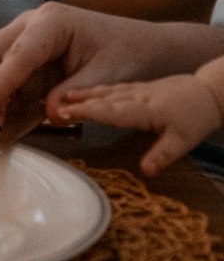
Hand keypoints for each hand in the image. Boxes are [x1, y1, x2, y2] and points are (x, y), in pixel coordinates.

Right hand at [0, 3, 192, 123]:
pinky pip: (0, 76)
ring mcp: (23, 38)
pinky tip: (19, 114)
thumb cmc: (128, 54)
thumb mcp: (108, 77)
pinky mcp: (23, 55)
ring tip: (13, 119)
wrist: (140, 46)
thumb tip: (50, 114)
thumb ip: (76, 94)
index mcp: (52, 22)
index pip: (16, 54)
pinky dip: (2, 97)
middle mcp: (30, 24)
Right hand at [57, 74, 222, 175]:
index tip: (64, 112)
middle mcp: (135, 97)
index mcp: (144, 109)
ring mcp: (135, 90)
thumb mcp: (184, 140)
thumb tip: (145, 171)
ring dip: (83, 94)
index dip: (86, 112)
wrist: (210, 91)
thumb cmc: (196, 117)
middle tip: (53, 105)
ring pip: (104, 91)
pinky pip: (111, 88)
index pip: (110, 111)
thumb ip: (163, 155)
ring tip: (62, 96)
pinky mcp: (137, 88)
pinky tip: (84, 91)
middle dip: (77, 102)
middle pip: (102, 99)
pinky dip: (94, 90)